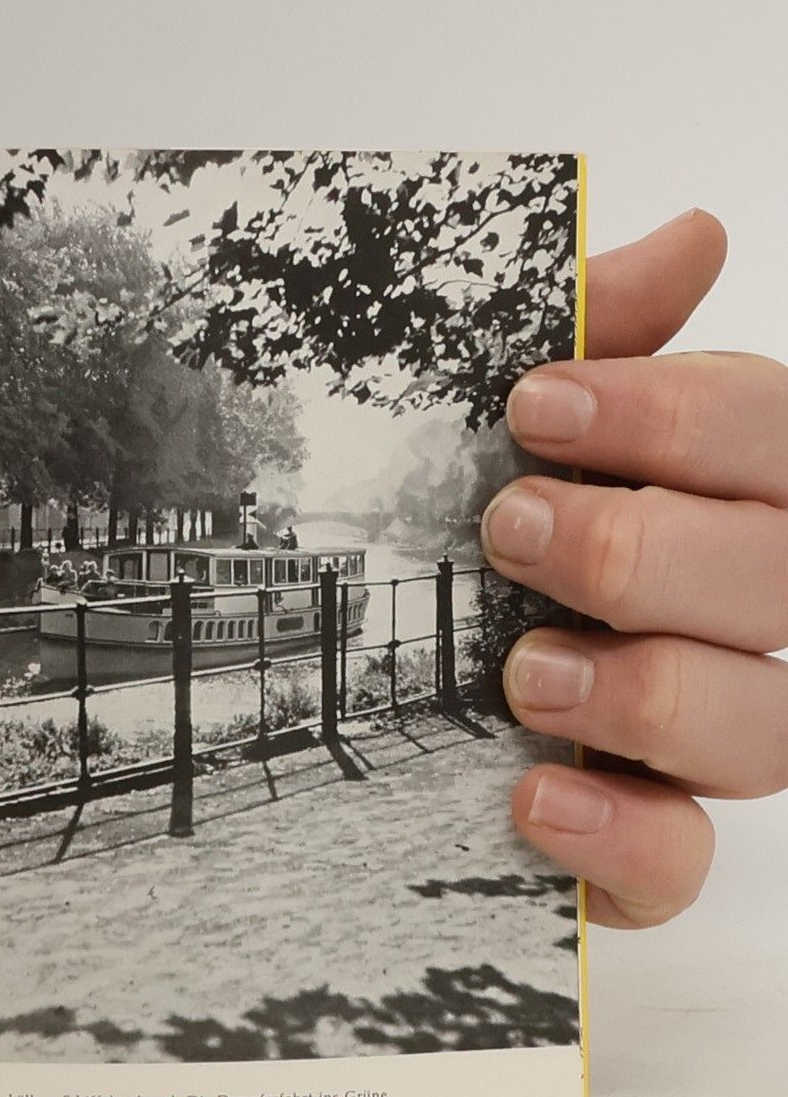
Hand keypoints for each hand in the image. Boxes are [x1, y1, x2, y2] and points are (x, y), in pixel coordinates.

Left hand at [486, 208, 782, 927]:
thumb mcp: (503, 437)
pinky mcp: (644, 847)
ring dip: (645, 689)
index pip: (777, 438)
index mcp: (723, 499)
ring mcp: (702, 739)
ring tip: (523, 672)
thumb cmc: (463, 543)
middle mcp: (738, 618)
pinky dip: (620, 835)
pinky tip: (532, 796)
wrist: (352, 694)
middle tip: (510, 528)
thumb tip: (693, 235)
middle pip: (783, 580)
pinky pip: (682, 861)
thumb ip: (600, 341)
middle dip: (645, 549)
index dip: (679, 416)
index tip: (533, 404)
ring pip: (764, 725)